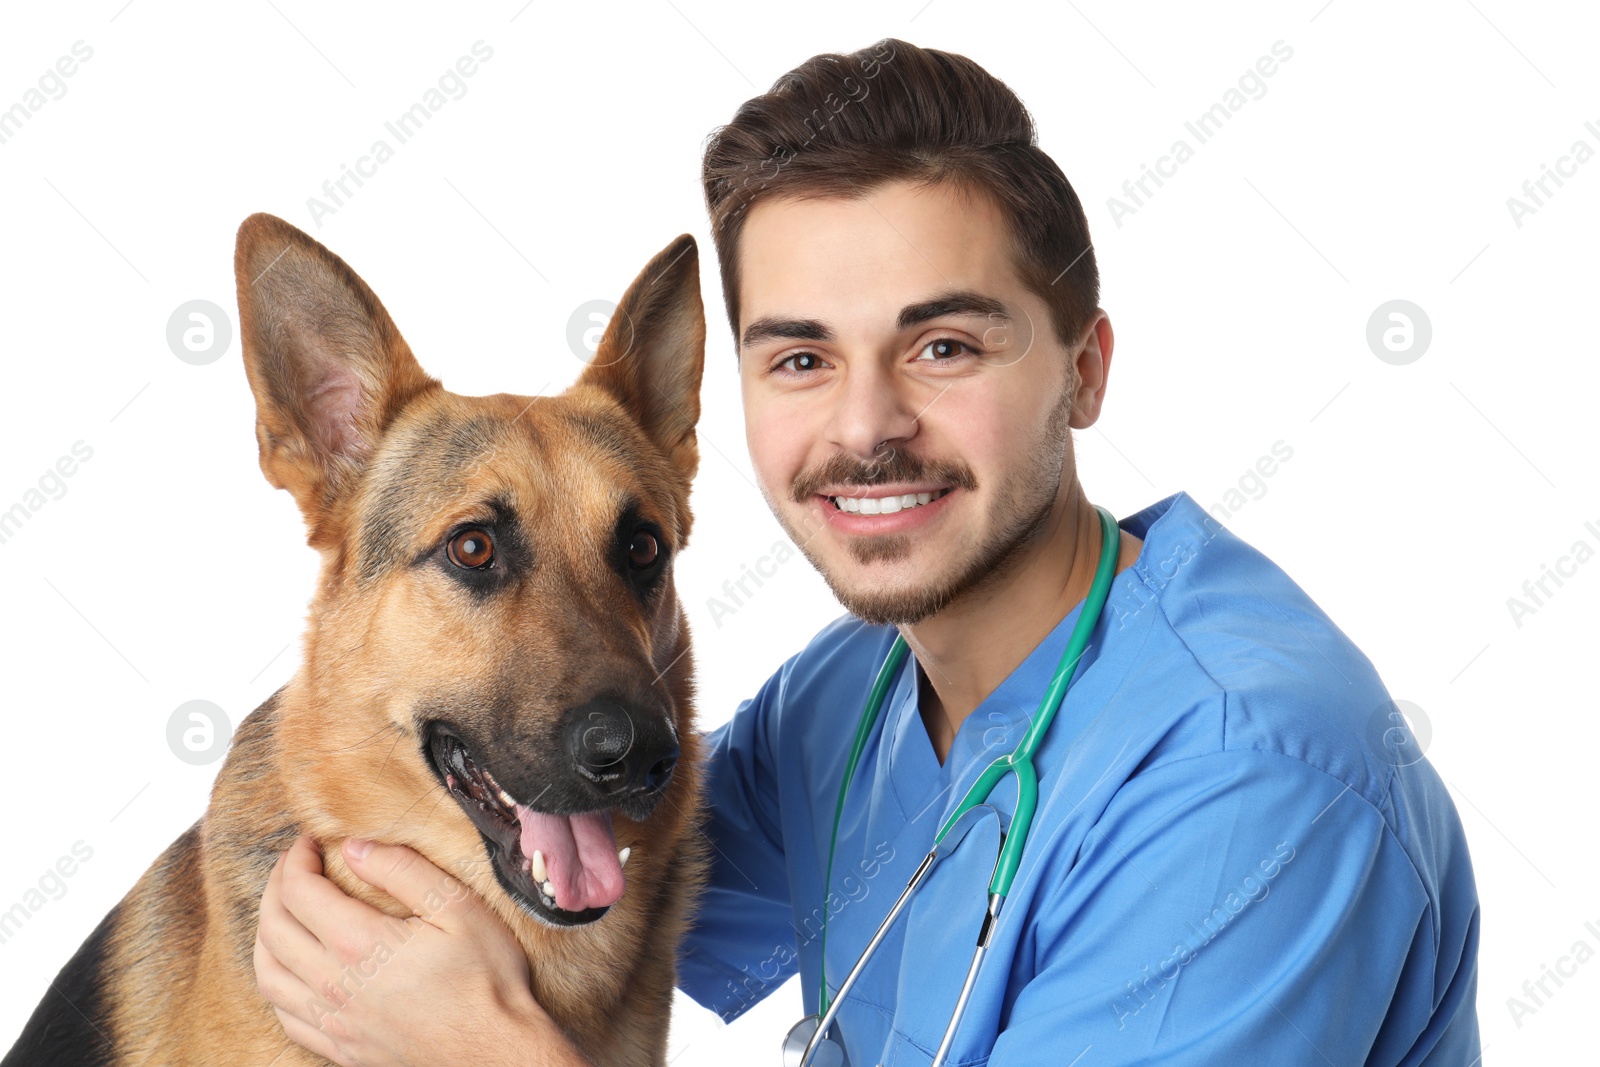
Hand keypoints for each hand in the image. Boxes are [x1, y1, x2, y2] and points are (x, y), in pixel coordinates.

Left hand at [254, 835, 588, 1065]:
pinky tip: (291, 969)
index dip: (297, 860)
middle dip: (276, 888)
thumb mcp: (458, 907)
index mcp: (360, 943)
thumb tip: (355, 847)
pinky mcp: (340, 1048)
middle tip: (293, 866)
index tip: (309, 843)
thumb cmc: (485, 980)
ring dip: (265, 934)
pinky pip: (284, 1015)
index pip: (300, 892)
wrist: (494, 1053)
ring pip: (268, 974)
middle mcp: (335, 984)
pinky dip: (275, 983)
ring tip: (282, 911)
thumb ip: (403, 870)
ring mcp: (334, 1021)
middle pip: (273, 928)